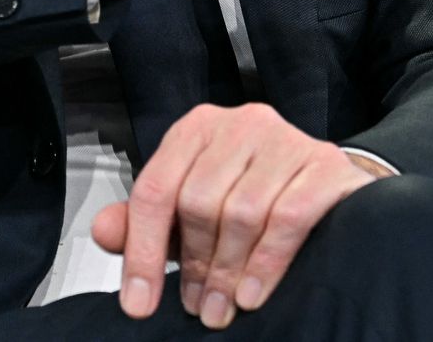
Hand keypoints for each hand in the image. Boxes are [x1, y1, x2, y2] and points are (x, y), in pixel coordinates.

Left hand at [91, 103, 385, 328]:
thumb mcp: (193, 206)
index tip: (138, 303)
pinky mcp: (323, 163)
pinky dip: (266, 263)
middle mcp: (240, 123)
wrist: (328, 187)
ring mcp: (285, 139)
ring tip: (223, 308)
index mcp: (198, 129)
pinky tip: (253, 294)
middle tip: (198, 307)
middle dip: (194, 266)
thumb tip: (104, 230)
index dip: (140, 250)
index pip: (155, 189)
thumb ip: (145, 220)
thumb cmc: (255, 194)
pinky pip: (288, 217)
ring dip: (228, 272)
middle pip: (198, 202)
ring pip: (242, 212)